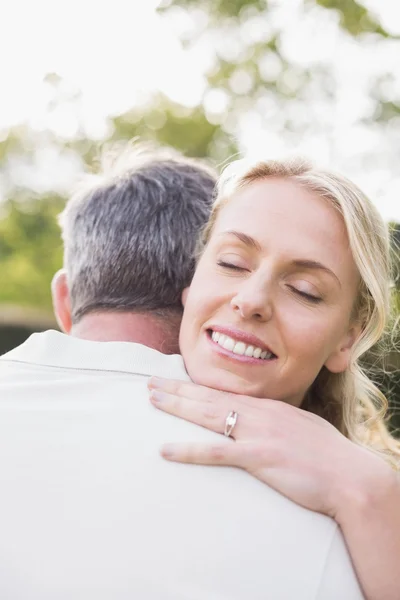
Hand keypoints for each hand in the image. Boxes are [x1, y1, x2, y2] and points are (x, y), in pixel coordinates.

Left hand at [148, 377, 393, 521]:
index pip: (224, 393)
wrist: (352, 477)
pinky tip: (166, 450)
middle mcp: (259, 414)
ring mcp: (258, 434)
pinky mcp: (259, 458)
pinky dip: (189, 451)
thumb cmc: (329, 455)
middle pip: (210, 398)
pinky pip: (217, 453)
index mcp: (269, 407)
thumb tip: (260, 421)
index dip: (196, 387)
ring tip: (151, 400)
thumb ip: (277, 422)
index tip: (174, 381)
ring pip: (208, 415)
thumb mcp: (300, 428)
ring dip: (177, 407)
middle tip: (150, 383)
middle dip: (178, 390)